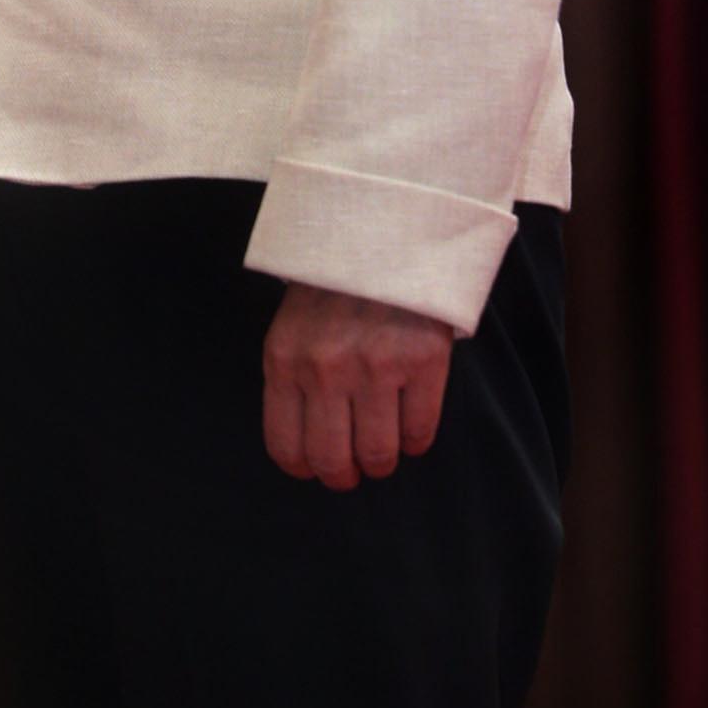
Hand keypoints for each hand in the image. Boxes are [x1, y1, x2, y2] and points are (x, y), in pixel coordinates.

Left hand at [261, 281, 452, 490]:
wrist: (386, 231)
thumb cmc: (335, 284)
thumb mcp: (294, 326)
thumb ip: (295, 378)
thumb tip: (308, 445)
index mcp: (284, 359)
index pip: (285, 445)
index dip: (304, 469)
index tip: (317, 469)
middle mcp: (325, 369)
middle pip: (332, 460)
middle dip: (344, 476)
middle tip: (356, 470)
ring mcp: (376, 366)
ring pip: (379, 454)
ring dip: (383, 461)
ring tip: (385, 448)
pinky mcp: (423, 361)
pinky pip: (419, 433)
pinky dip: (416, 440)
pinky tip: (411, 425)